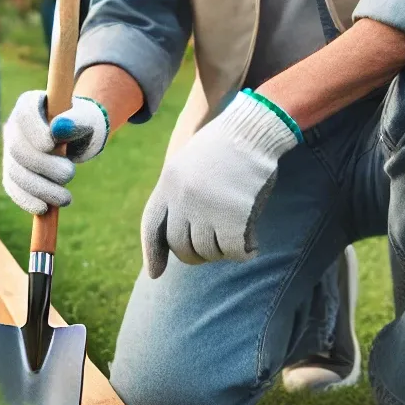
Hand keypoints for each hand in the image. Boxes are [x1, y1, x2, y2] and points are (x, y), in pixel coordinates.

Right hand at [2, 92, 108, 213]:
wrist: (77, 136)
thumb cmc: (82, 122)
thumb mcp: (86, 118)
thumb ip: (77, 120)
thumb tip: (60, 128)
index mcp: (30, 104)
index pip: (24, 114)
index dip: (34, 129)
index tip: (52, 143)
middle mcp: (14, 126)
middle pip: (18, 148)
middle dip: (43, 166)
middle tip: (70, 174)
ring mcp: (10, 150)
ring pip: (15, 172)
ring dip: (39, 188)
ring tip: (65, 198)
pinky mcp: (12, 172)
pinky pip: (13, 188)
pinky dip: (27, 200)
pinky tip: (44, 208)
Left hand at [140, 89, 300, 278]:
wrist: (251, 130)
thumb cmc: (226, 144)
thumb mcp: (189, 162)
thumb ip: (179, 193)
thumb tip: (177, 235)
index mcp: (168, 183)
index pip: (152, 227)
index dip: (152, 253)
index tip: (155, 274)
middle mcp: (182, 199)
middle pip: (181, 246)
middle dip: (196, 254)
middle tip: (214, 249)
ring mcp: (206, 210)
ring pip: (208, 251)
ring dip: (222, 250)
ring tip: (237, 237)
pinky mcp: (232, 218)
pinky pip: (233, 250)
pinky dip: (244, 251)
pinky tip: (252, 245)